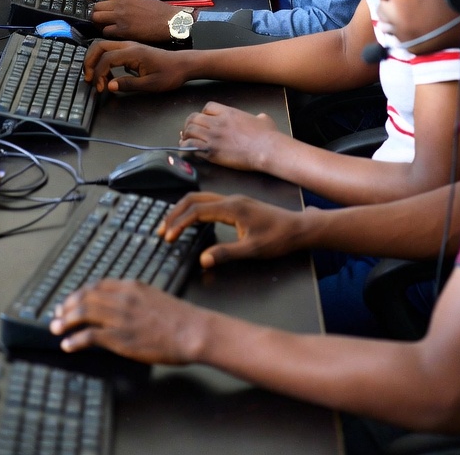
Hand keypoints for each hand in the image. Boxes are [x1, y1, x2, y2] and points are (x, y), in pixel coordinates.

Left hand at [50, 279, 205, 363]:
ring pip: (84, 313)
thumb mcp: (154, 298)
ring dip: (65, 321)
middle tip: (56, 315)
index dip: (80, 293)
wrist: (193, 330)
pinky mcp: (121, 337)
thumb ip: (135, 299)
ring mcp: (121, 317)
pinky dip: (75, 340)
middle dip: (67, 306)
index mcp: (132, 286)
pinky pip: (90, 336)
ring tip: (55, 328)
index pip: (97, 285)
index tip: (70, 301)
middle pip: (86, 297)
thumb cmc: (180, 318)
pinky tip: (68, 345)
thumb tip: (118, 308)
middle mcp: (123, 298)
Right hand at [84, 39, 190, 91]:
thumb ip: (128, 84)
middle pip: (99, 46)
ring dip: (95, 60)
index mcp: (133, 52)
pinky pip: (111, 50)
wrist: (183, 64)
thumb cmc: (170, 74)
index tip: (101, 88)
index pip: (106, 58)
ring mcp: (129, 45)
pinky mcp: (131, 49)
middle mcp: (129, 45)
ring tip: (96, 78)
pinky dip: (103, 60)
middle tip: (89, 79)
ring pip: (103, 46)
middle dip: (90, 62)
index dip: (99, 74)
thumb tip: (110, 86)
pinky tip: (108, 74)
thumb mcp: (150, 84)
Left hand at [89, 0, 176, 40]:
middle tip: (101, 21)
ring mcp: (120, 16)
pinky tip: (114, 35)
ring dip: (99, 24)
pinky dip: (107, 34)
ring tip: (105, 28)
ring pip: (96, 18)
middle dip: (96, 15)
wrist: (169, 21)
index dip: (102, 7)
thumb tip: (112, 5)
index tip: (104, 12)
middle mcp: (120, 3)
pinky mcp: (123, 30)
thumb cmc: (158, 11)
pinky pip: (105, 32)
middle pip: (96, 7)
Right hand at [160, 192, 306, 266]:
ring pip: (200, 199)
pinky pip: (208, 203)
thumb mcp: (253, 250)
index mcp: (232, 208)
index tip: (169, 237)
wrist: (298, 228)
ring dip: (183, 210)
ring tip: (171, 226)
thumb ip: (226, 253)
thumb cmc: (278, 238)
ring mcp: (233, 201)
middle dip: (175, 213)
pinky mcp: (236, 205)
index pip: (197, 210)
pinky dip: (194, 210)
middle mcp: (230, 200)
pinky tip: (191, 222)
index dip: (180, 223)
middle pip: (194, 199)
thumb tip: (203, 260)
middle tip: (162, 230)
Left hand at [180, 102, 280, 170]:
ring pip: (189, 131)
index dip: (204, 113)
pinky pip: (191, 146)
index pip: (207, 107)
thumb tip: (260, 118)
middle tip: (190, 131)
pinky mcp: (212, 152)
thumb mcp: (264, 120)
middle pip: (194, 118)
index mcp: (228, 113)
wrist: (266, 149)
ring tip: (186, 141)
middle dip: (190, 124)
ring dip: (186, 136)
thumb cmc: (268, 136)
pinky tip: (188, 151)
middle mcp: (218, 122)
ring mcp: (214, 137)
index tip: (205, 121)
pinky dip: (186, 148)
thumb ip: (258, 117)